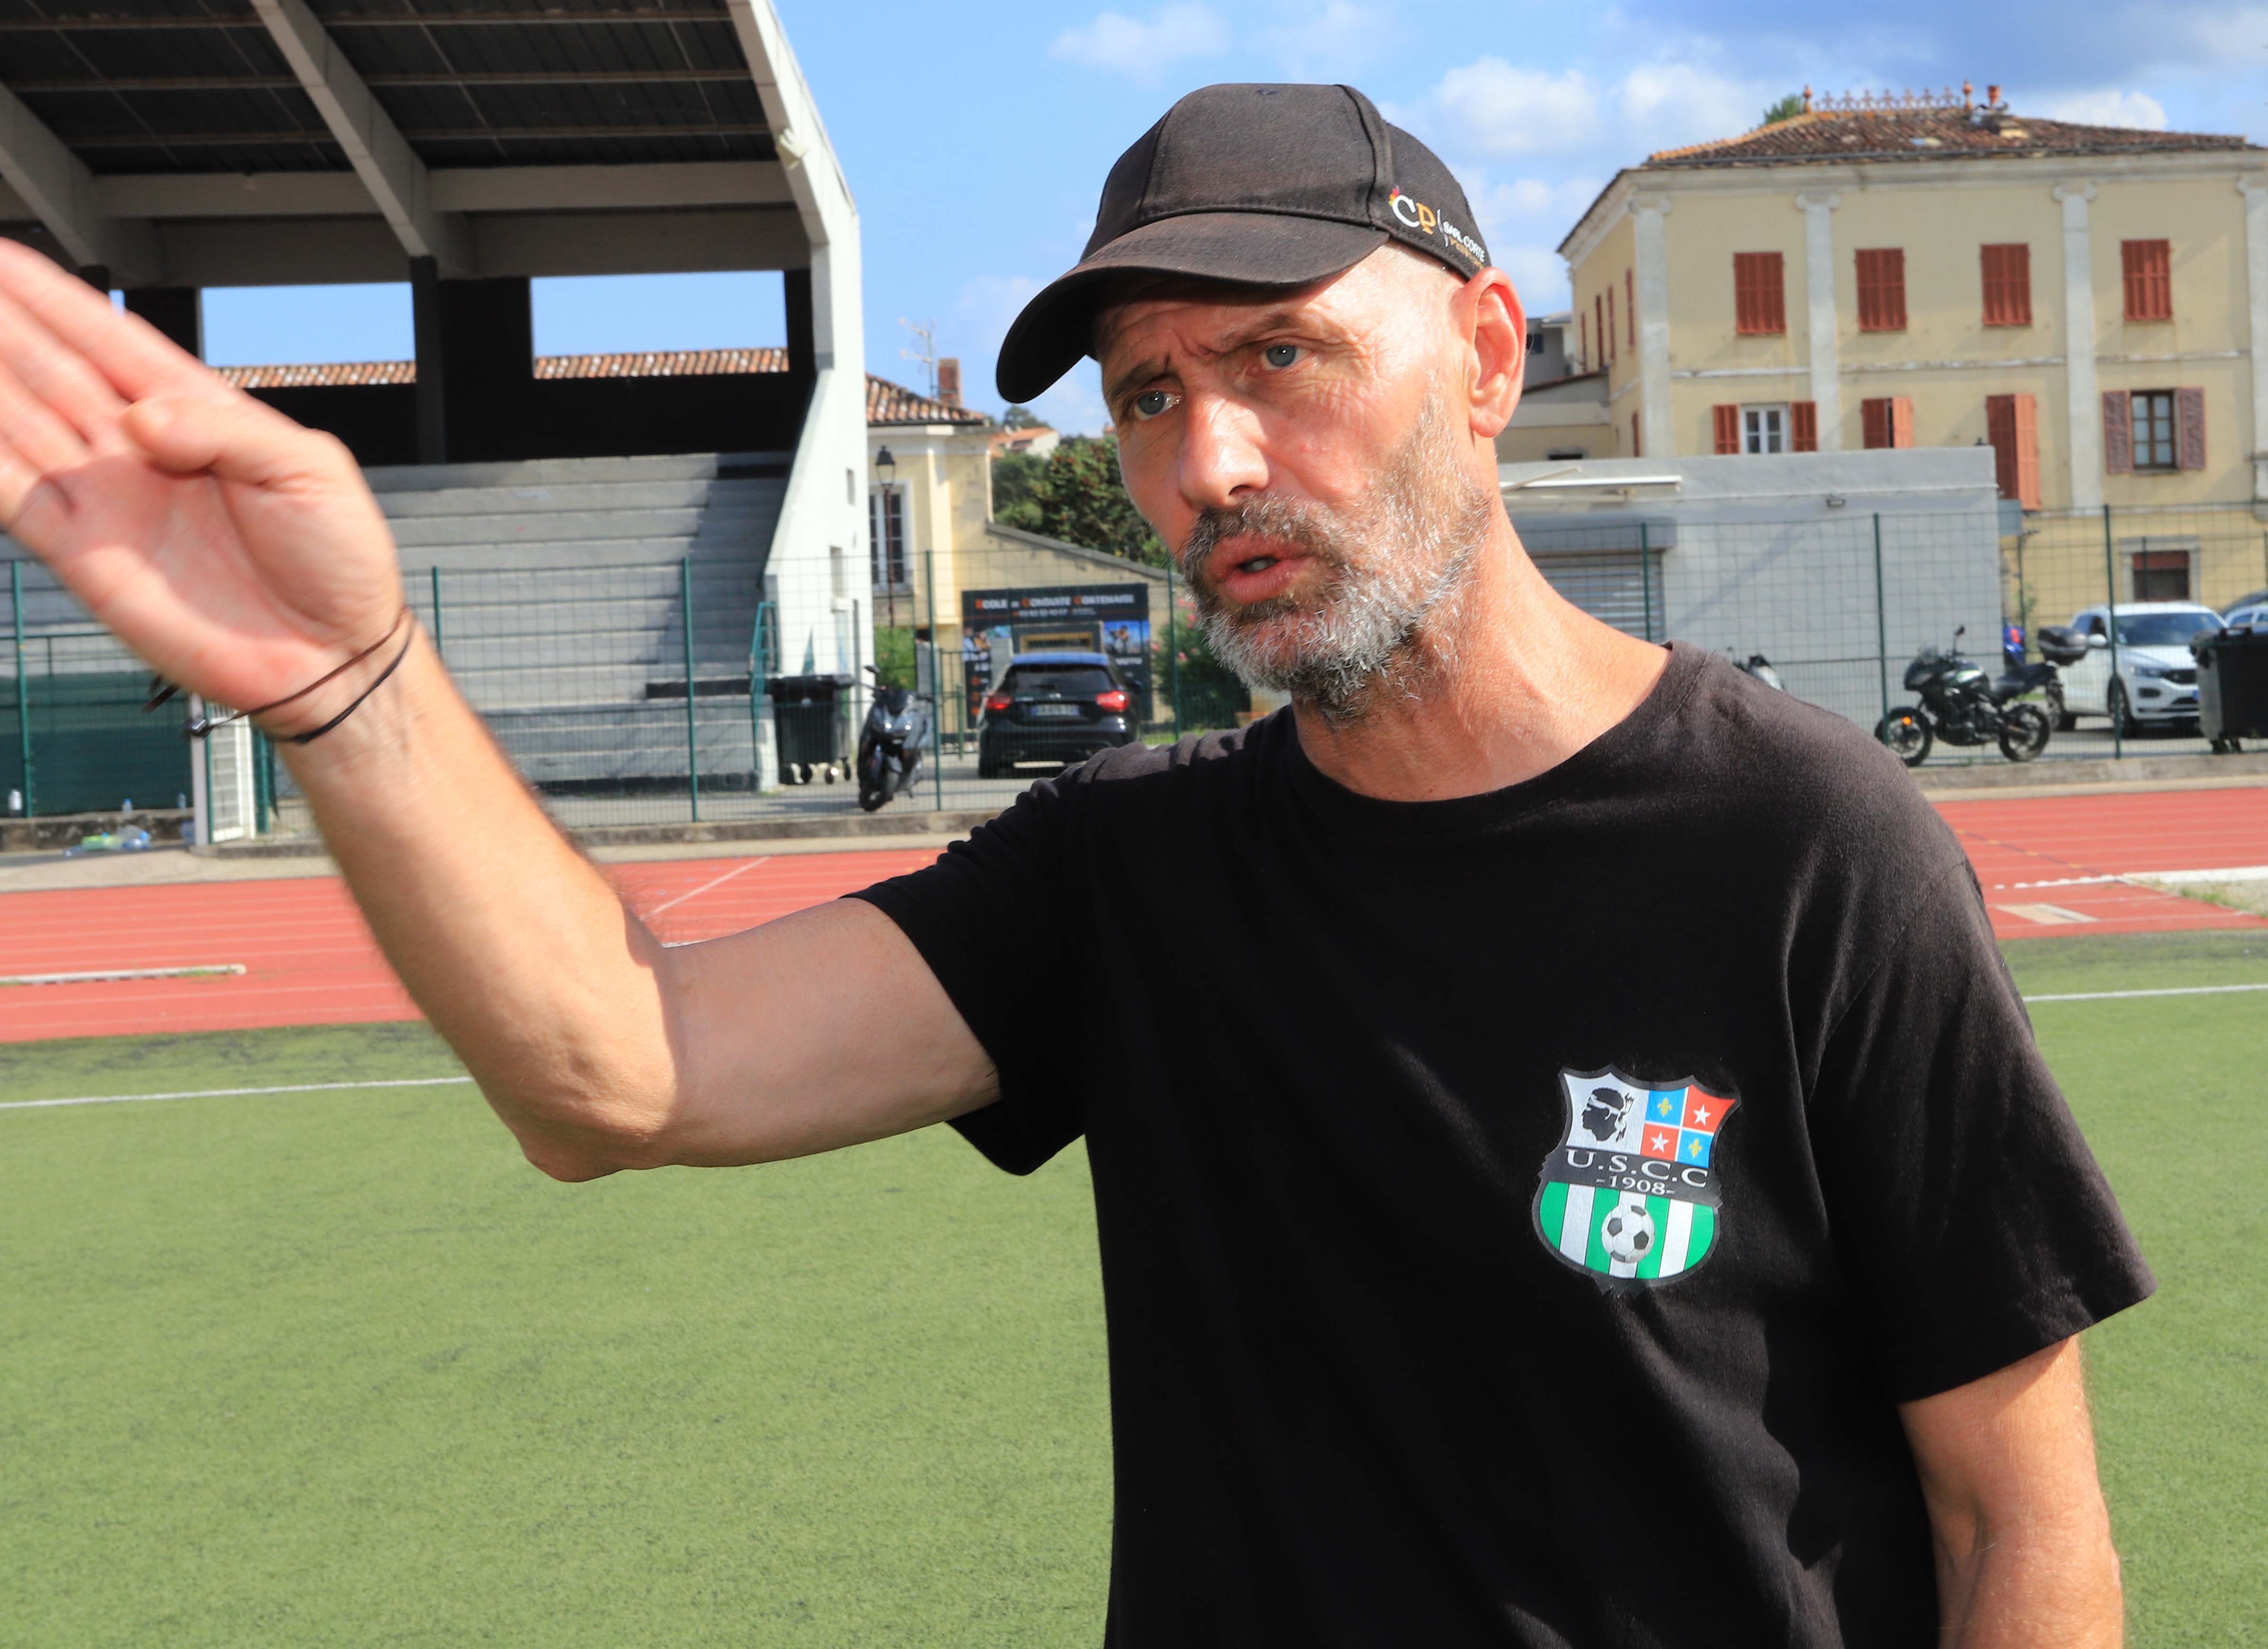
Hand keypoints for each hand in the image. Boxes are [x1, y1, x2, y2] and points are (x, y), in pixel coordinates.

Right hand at [0, 242, 403, 723]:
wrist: (334, 655)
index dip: (53, 298)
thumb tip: (140, 419)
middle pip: (46, 370)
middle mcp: (140, 449)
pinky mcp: (86, 554)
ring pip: (16, 422)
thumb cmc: (338, 563)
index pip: (107, 340)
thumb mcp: (309, 471)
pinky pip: (12, 496)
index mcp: (197, 414)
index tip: (3, 259)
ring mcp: (107, 498)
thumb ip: (227, 433)